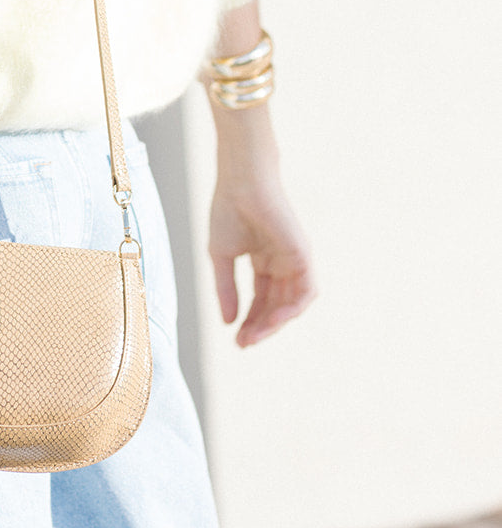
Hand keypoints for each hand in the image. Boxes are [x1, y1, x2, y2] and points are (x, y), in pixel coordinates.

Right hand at [209, 177, 315, 347]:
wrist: (240, 184)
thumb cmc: (228, 211)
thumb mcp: (221, 257)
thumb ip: (226, 288)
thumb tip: (227, 322)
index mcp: (263, 260)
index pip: (260, 299)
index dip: (249, 320)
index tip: (235, 339)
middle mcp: (281, 263)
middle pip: (275, 305)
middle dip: (260, 326)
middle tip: (243, 343)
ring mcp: (293, 260)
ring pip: (291, 303)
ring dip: (275, 323)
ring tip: (255, 336)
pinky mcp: (303, 256)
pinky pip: (306, 292)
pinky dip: (293, 309)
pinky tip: (274, 320)